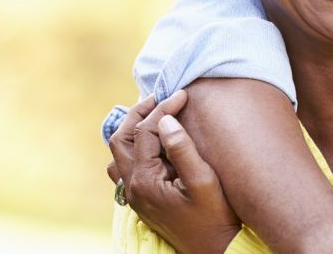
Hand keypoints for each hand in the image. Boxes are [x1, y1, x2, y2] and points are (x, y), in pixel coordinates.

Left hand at [107, 91, 240, 252]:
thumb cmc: (214, 218)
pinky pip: (124, 167)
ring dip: (132, 130)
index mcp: (145, 181)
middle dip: (139, 113)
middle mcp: (131, 188)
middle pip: (121, 137)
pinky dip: (133, 148)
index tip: (183, 95)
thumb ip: (182, 149)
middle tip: (161, 97)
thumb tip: (165, 120)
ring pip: (118, 152)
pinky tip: (152, 143)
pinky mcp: (140, 199)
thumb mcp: (204, 182)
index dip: (163, 108)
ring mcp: (133, 195)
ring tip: (154, 115)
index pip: (146, 131)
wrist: (214, 250)